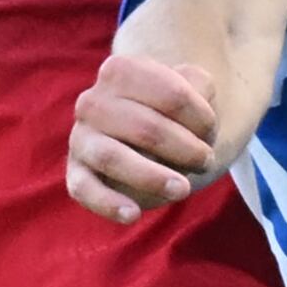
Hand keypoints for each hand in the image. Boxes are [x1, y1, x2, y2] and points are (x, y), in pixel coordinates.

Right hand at [68, 56, 220, 223]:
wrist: (148, 136)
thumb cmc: (173, 112)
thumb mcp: (193, 89)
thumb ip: (199, 86)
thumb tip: (195, 101)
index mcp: (120, 71)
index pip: (171, 94)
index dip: (201, 117)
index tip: (210, 128)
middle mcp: (93, 101)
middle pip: (145, 127)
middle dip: (185, 149)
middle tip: (206, 161)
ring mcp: (81, 137)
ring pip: (112, 157)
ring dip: (152, 177)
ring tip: (183, 189)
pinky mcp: (76, 172)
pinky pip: (84, 189)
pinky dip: (107, 203)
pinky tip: (132, 214)